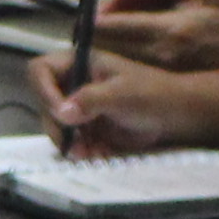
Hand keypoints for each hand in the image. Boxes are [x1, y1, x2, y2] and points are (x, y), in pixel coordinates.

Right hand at [29, 55, 218, 155]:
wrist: (176, 115)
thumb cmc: (154, 93)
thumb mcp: (122, 94)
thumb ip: (90, 100)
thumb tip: (61, 112)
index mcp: (80, 63)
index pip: (42, 70)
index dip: (44, 90)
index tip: (58, 111)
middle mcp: (75, 83)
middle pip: (45, 103)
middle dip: (56, 125)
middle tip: (72, 142)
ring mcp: (80, 107)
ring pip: (56, 126)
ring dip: (68, 142)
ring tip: (88, 153)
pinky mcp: (88, 128)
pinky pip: (72, 141)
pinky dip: (81, 151)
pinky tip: (98, 155)